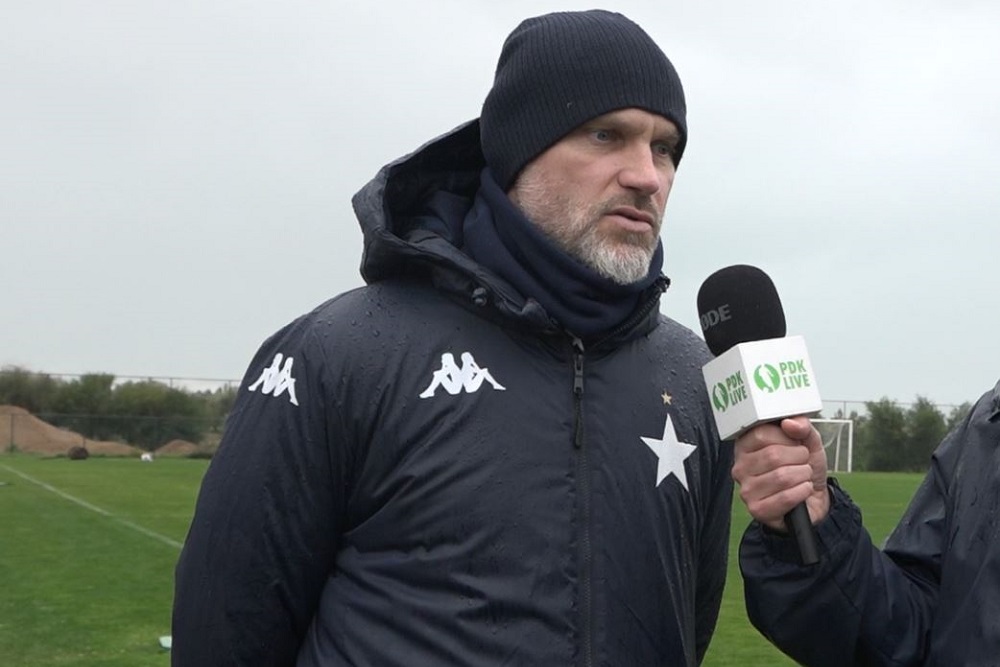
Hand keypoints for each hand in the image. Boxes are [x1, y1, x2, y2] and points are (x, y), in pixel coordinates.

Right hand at [731, 417, 829, 531]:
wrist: (813, 498)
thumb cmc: (803, 467)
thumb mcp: (808, 442)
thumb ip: (802, 427)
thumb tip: (790, 423)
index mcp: (746, 445)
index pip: (762, 434)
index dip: (787, 438)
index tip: (794, 443)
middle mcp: (740, 467)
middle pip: (773, 455)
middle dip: (799, 458)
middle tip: (802, 462)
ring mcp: (746, 490)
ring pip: (782, 476)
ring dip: (803, 476)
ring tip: (802, 477)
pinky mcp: (757, 509)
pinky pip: (786, 497)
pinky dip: (802, 492)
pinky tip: (802, 491)